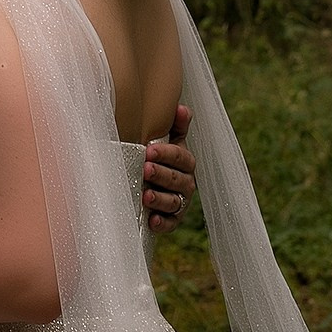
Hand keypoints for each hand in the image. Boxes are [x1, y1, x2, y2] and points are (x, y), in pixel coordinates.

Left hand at [142, 105, 196, 233]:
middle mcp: (185, 182)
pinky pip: (170, 223)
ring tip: (145, 196)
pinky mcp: (172, 220)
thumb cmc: (157, 159)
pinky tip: (152, 220)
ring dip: (160, 199)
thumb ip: (176, 127)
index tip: (149, 149)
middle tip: (145, 168)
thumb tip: (181, 107)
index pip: (181, 157)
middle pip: (177, 179)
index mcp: (184, 162)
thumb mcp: (167, 141)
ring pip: (174, 202)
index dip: (167, 153)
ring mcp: (179, 202)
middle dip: (161, 174)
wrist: (148, 185)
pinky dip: (162, 223)